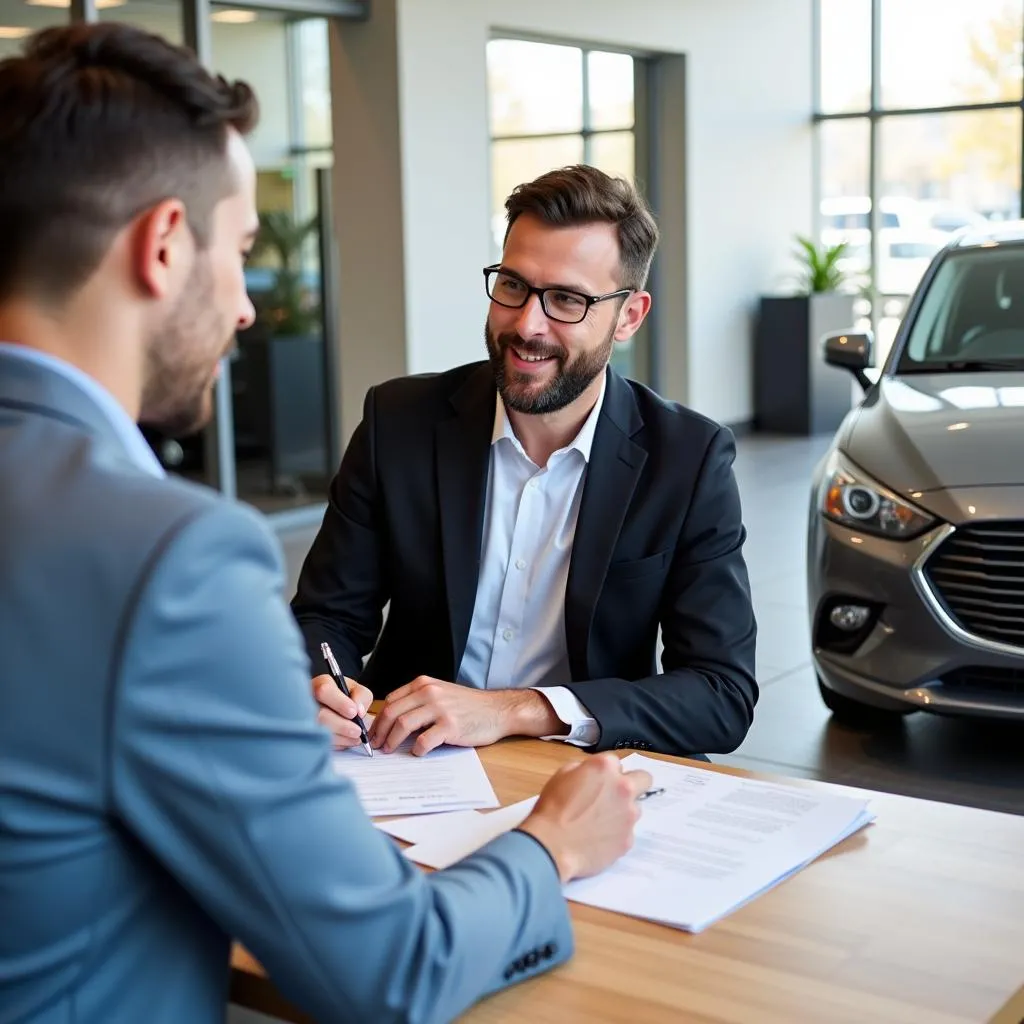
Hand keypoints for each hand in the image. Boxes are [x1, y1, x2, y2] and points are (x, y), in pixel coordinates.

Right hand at [311, 673, 373, 749]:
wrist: (339, 711)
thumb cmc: (346, 697)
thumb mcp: (357, 690)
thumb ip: (361, 696)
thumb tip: (359, 711)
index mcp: (321, 684)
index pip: (324, 691)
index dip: (340, 703)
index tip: (354, 713)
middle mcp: (308, 700)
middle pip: (320, 715)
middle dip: (342, 725)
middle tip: (357, 731)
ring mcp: (304, 719)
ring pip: (319, 731)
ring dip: (340, 737)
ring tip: (355, 737)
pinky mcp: (307, 735)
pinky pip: (318, 743)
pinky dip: (336, 744)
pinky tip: (346, 741)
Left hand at [369, 677, 555, 755]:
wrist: (497, 710)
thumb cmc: (468, 705)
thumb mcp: (441, 694)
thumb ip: (419, 701)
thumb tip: (392, 721)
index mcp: (424, 684)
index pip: (391, 700)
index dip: (379, 719)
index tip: (375, 733)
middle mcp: (429, 693)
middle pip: (392, 713)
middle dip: (380, 732)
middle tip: (376, 745)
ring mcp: (439, 709)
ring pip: (402, 725)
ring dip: (392, 741)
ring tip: (390, 750)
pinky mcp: (450, 726)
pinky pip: (423, 741)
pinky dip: (416, 750)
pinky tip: (418, 753)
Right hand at [517, 754, 652, 881]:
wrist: (551, 846)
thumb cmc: (552, 810)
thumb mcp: (562, 775)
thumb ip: (585, 769)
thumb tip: (594, 775)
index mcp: (605, 767)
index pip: (617, 762)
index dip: (607, 772)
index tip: (599, 781)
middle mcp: (623, 788)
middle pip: (644, 779)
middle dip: (633, 784)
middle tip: (615, 795)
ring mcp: (629, 815)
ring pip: (636, 808)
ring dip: (623, 811)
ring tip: (599, 822)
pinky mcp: (629, 839)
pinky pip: (628, 832)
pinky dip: (617, 834)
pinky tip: (598, 838)